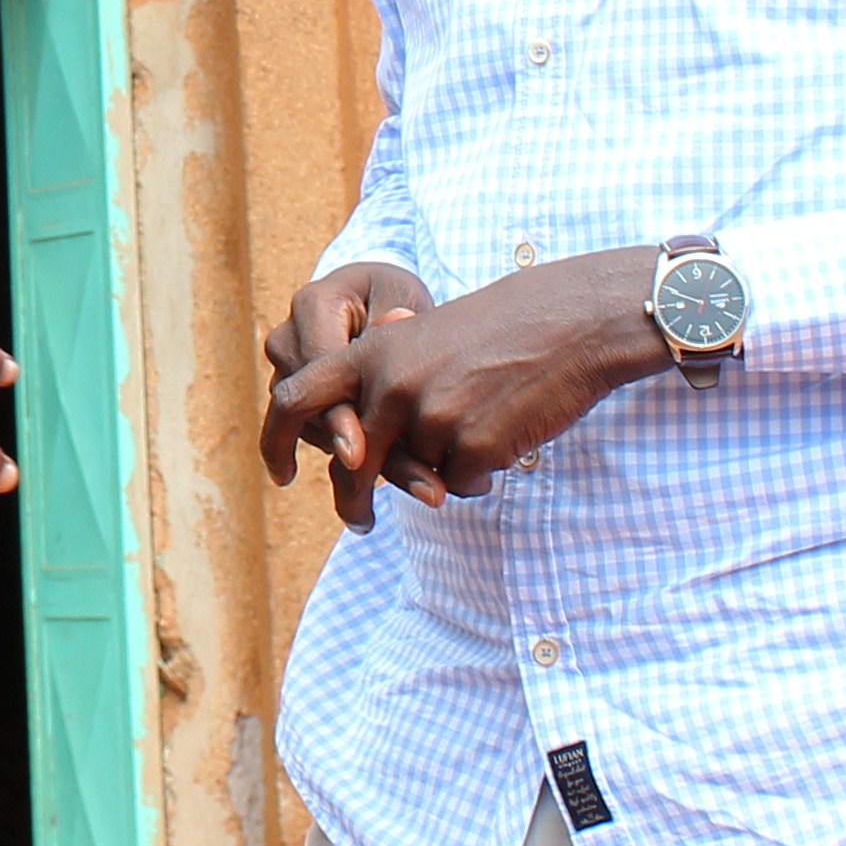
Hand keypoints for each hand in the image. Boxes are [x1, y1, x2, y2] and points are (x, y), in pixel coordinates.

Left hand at [262, 250, 661, 533]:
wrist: (569, 322)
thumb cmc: (498, 329)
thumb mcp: (425, 334)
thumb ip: (384, 378)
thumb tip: (351, 445)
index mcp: (373, 352)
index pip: (297, 399)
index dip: (276, 440)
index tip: (282, 474)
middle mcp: (393, 384)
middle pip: (352, 466)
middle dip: (353, 503)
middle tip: (359, 523)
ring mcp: (433, 416)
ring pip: (416, 477)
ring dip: (441, 474)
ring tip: (476, 433)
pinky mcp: (474, 445)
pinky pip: (460, 485)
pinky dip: (477, 475)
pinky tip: (503, 438)